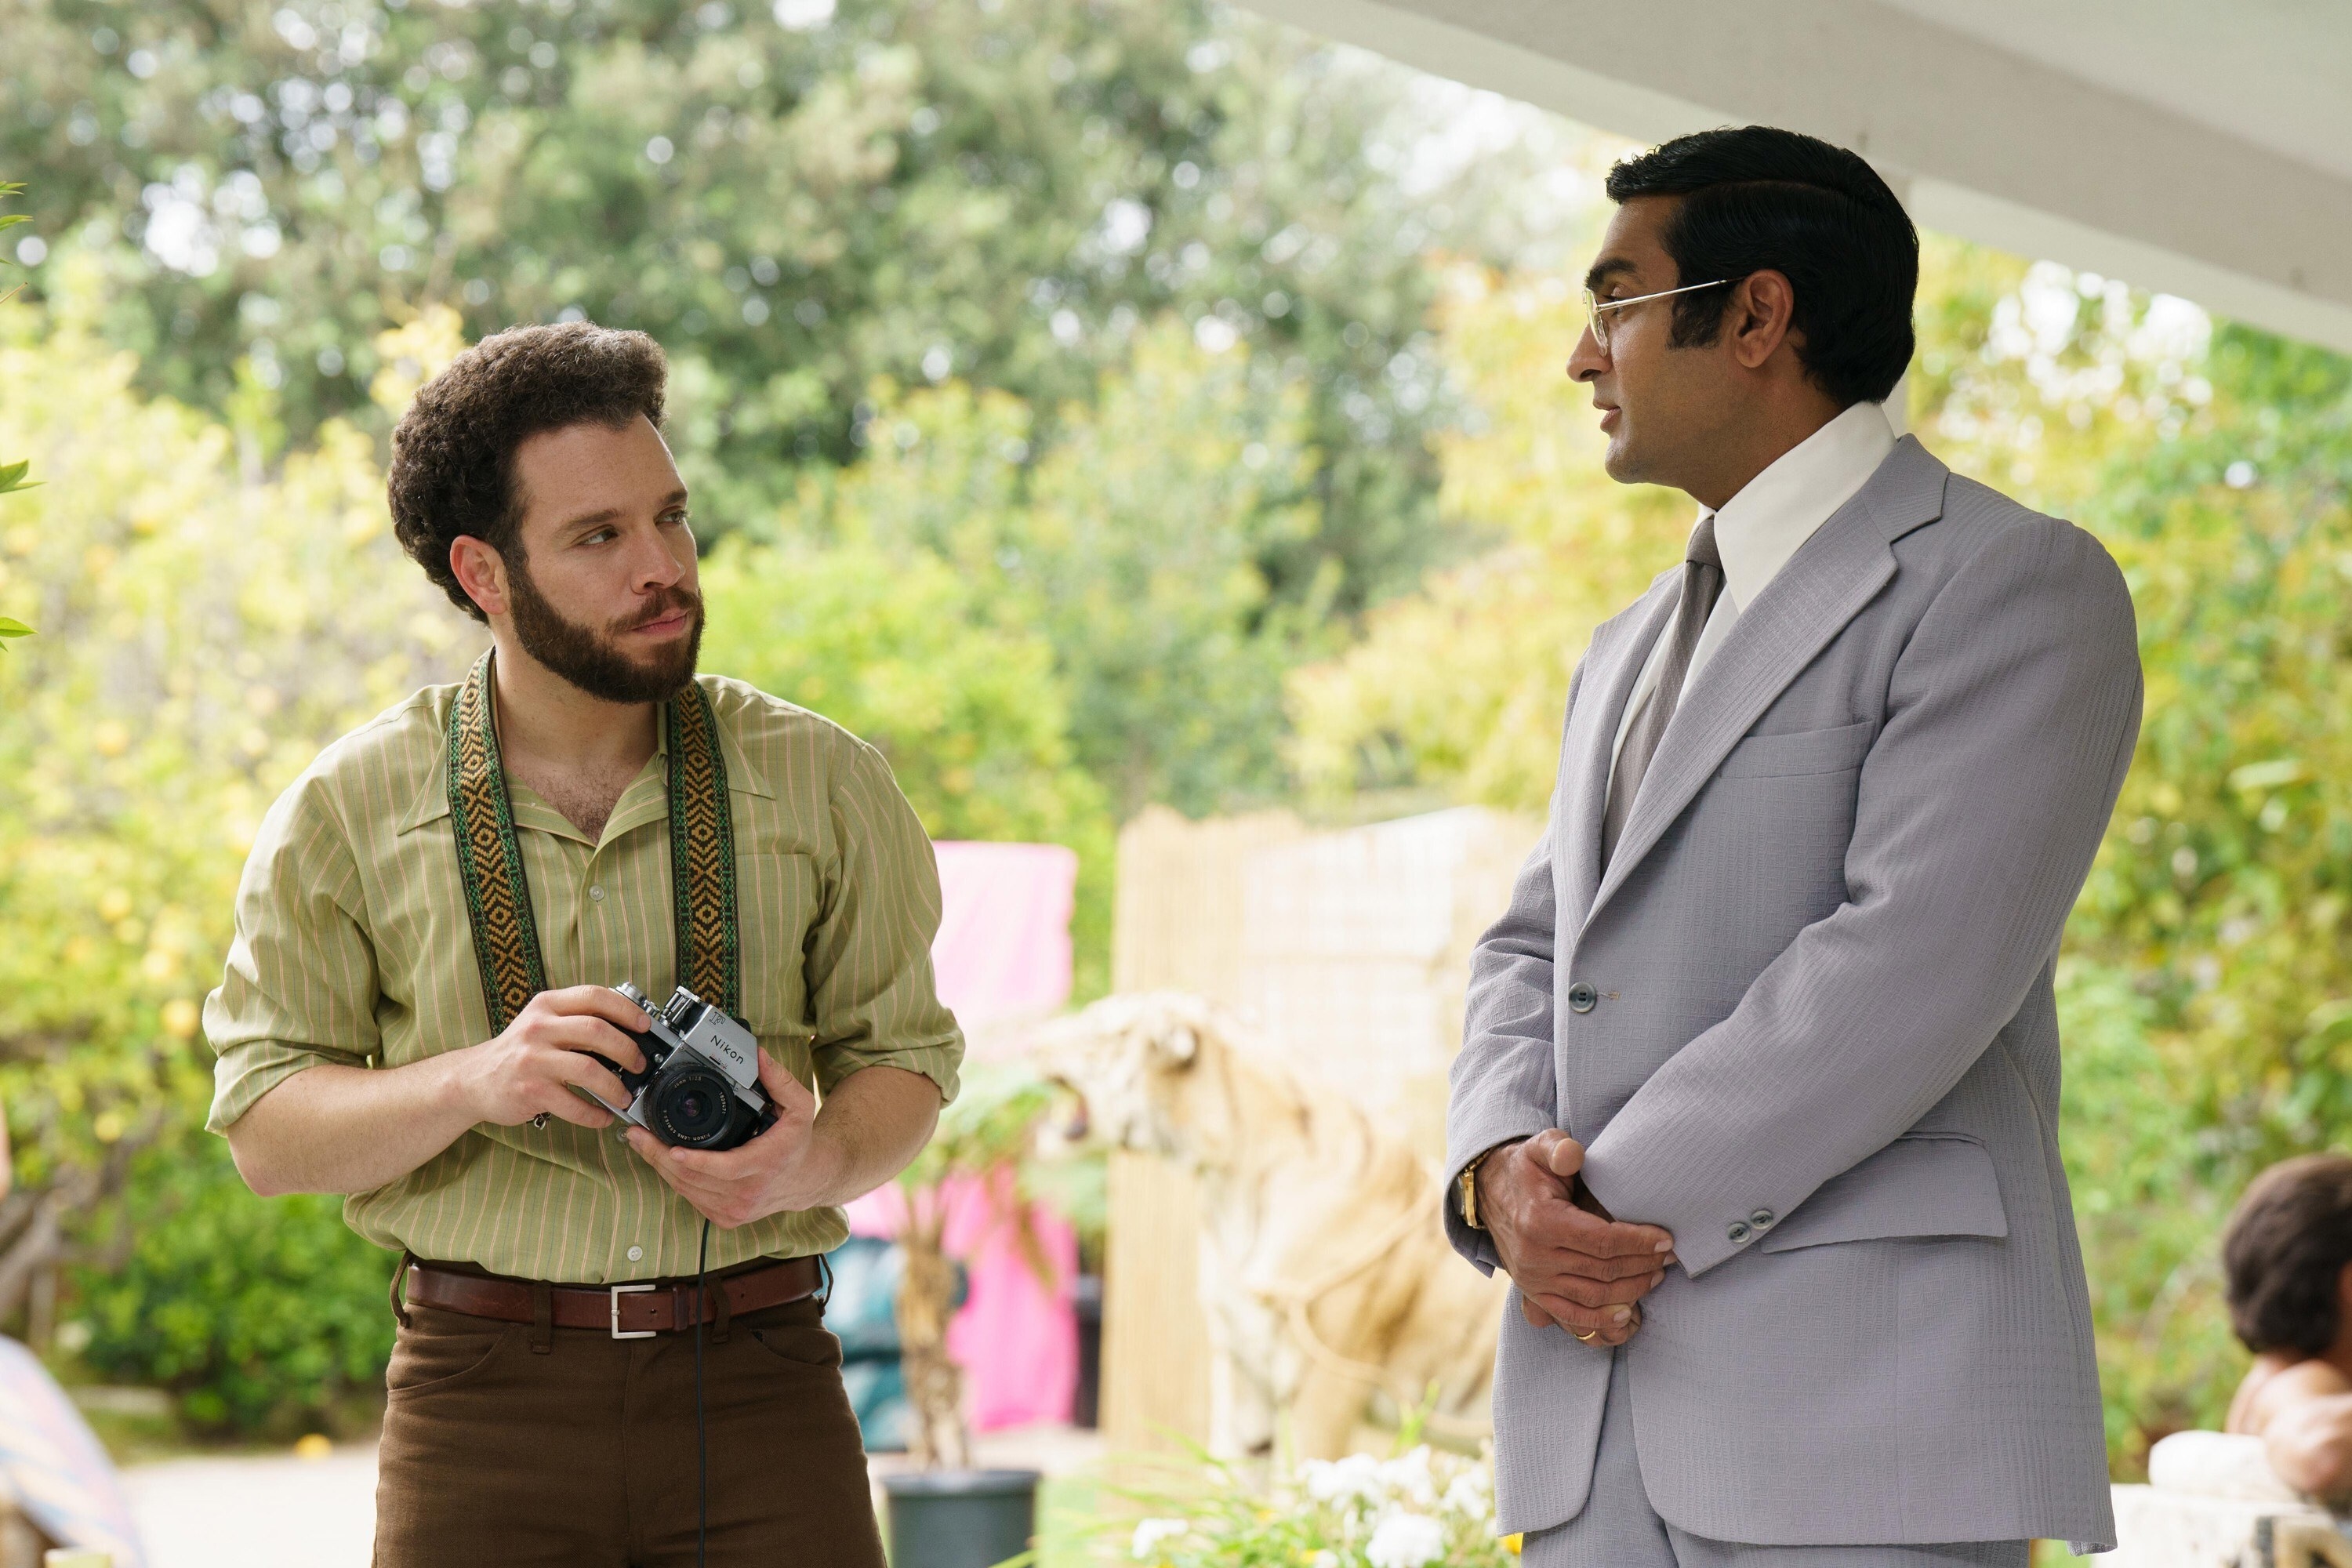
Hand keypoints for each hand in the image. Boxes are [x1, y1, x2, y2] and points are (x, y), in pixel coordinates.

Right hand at [454, 985, 650, 1129]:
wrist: (472, 1079)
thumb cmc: (517, 1051)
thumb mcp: (541, 1022)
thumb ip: (575, 1019)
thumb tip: (628, 1030)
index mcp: (547, 1005)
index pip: (594, 996)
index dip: (626, 1009)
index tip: (645, 1024)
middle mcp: (538, 1028)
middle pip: (597, 1031)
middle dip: (628, 1049)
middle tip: (639, 1065)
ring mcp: (532, 1059)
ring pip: (588, 1068)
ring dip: (616, 1086)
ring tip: (625, 1095)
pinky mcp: (529, 1090)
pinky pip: (573, 1104)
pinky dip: (594, 1114)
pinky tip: (602, 1117)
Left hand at [627, 1051, 827, 1228]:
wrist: (806, 1179)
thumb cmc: (798, 1142)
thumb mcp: (799, 1106)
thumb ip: (779, 1080)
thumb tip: (757, 1055)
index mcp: (765, 1165)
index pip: (724, 1168)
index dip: (695, 1161)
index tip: (673, 1149)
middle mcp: (748, 1193)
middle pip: (693, 1180)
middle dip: (659, 1156)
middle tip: (637, 1134)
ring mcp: (734, 1209)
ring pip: (685, 1190)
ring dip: (659, 1166)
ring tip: (640, 1143)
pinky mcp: (725, 1217)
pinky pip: (690, 1198)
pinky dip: (672, 1179)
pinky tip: (661, 1160)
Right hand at [1484, 1129, 1675, 1346]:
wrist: (1491, 1192)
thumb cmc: (1526, 1169)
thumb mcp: (1540, 1147)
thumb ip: (1558, 1147)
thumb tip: (1574, 1155)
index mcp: (1540, 1221)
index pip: (1602, 1241)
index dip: (1639, 1242)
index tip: (1666, 1239)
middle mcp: (1534, 1256)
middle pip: (1603, 1270)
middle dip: (1643, 1264)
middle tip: (1669, 1257)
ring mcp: (1533, 1279)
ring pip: (1593, 1296)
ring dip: (1631, 1290)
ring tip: (1656, 1275)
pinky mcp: (1533, 1293)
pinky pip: (1571, 1316)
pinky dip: (1601, 1321)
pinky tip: (1628, 1314)